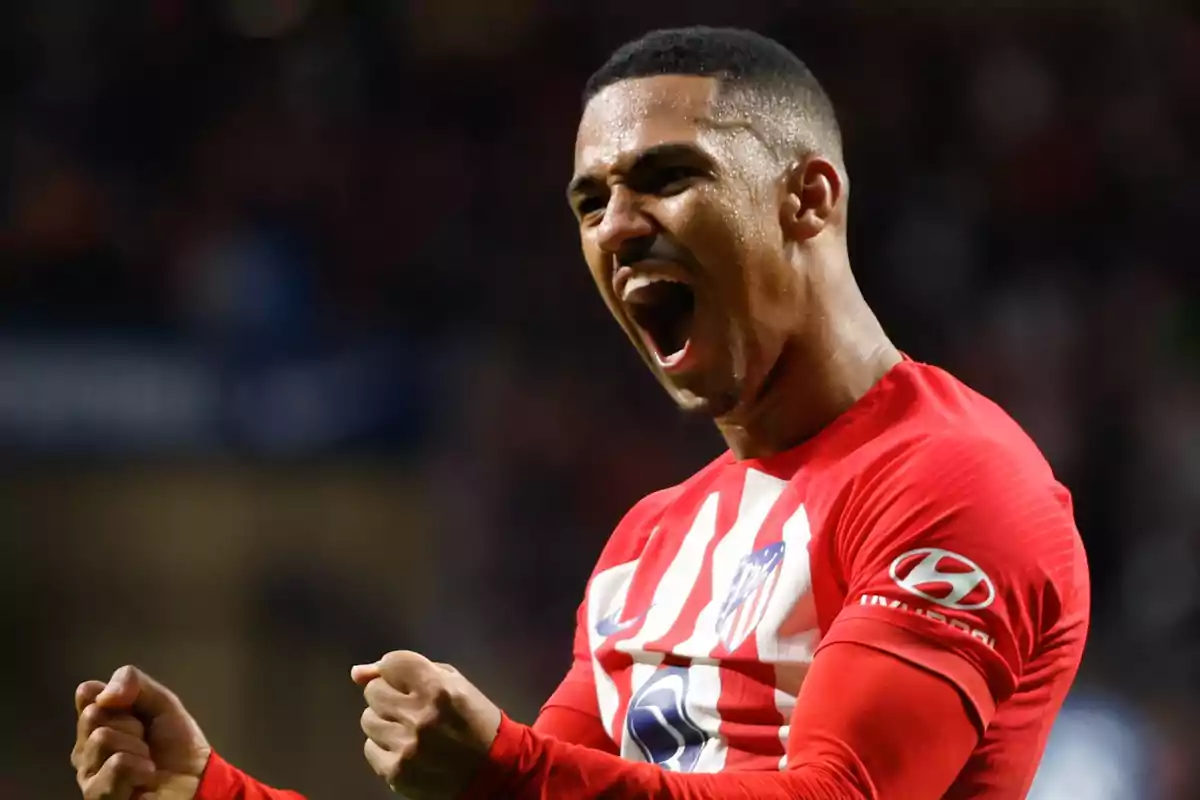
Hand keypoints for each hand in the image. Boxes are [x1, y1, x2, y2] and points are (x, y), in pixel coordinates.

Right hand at [71, 666, 211, 799]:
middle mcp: (85, 749)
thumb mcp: (161, 702)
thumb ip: (133, 683)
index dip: (117, 695)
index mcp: (98, 723)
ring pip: (102, 738)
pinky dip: (140, 768)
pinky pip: (117, 765)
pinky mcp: (97, 797)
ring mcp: (88, 775)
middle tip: (146, 740)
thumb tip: (101, 695)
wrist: (196, 780)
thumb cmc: (178, 744)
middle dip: (131, 723)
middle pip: (93, 714)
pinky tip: (145, 778)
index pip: (87, 692)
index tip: (137, 711)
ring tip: (147, 762)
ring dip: (138, 748)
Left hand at [352, 651, 501, 798]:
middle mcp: (419, 716)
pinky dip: (385, 747)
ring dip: (385, 721)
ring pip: (368, 719)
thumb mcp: (453, 683)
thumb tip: (357, 672)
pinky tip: (407, 749)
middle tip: (410, 707)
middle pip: (373, 691)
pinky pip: (370, 748)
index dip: (395, 671)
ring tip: (408, 729)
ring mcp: (406, 747)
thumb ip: (407, 670)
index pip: (390, 663)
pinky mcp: (396, 773)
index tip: (406, 681)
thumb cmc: (474, 719)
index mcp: (438, 689)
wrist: (495, 771)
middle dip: (389, 695)